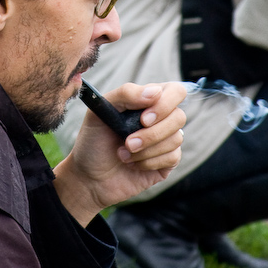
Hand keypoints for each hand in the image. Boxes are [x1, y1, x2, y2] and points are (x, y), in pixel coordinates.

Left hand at [53, 82, 186, 225]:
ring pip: (176, 139)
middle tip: (128, 142)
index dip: (165, 104)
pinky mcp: (167, 162)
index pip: (175, 91)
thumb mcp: (100, 111)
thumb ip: (125, 94)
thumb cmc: (93, 140)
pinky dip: (148, 162)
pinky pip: (172, 157)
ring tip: (123, 153)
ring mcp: (166, 140)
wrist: (88, 177)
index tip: (144, 119)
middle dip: (152, 133)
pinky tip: (133, 164)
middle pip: (179, 117)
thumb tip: (156, 92)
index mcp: (147, 100)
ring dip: (146, 150)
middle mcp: (161, 118)